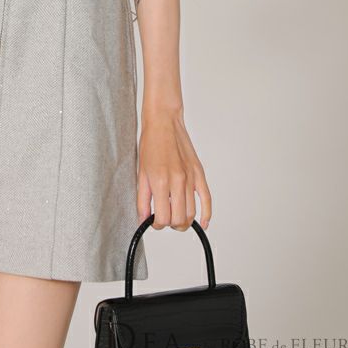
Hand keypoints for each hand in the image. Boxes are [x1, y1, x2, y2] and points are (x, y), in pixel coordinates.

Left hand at [137, 109, 211, 231]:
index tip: (153, 221)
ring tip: (176, 218)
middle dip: (170, 225)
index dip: (157, 224)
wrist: (164, 122)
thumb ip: (142, 198)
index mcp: (161, 182)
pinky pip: (207, 199)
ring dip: (184, 221)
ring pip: (192, 213)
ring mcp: (191, 178)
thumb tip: (143, 218)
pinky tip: (203, 223)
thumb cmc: (151, 143)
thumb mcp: (141, 172)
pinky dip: (206, 215)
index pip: (163, 218)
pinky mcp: (199, 173)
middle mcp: (178, 181)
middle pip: (180, 219)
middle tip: (164, 219)